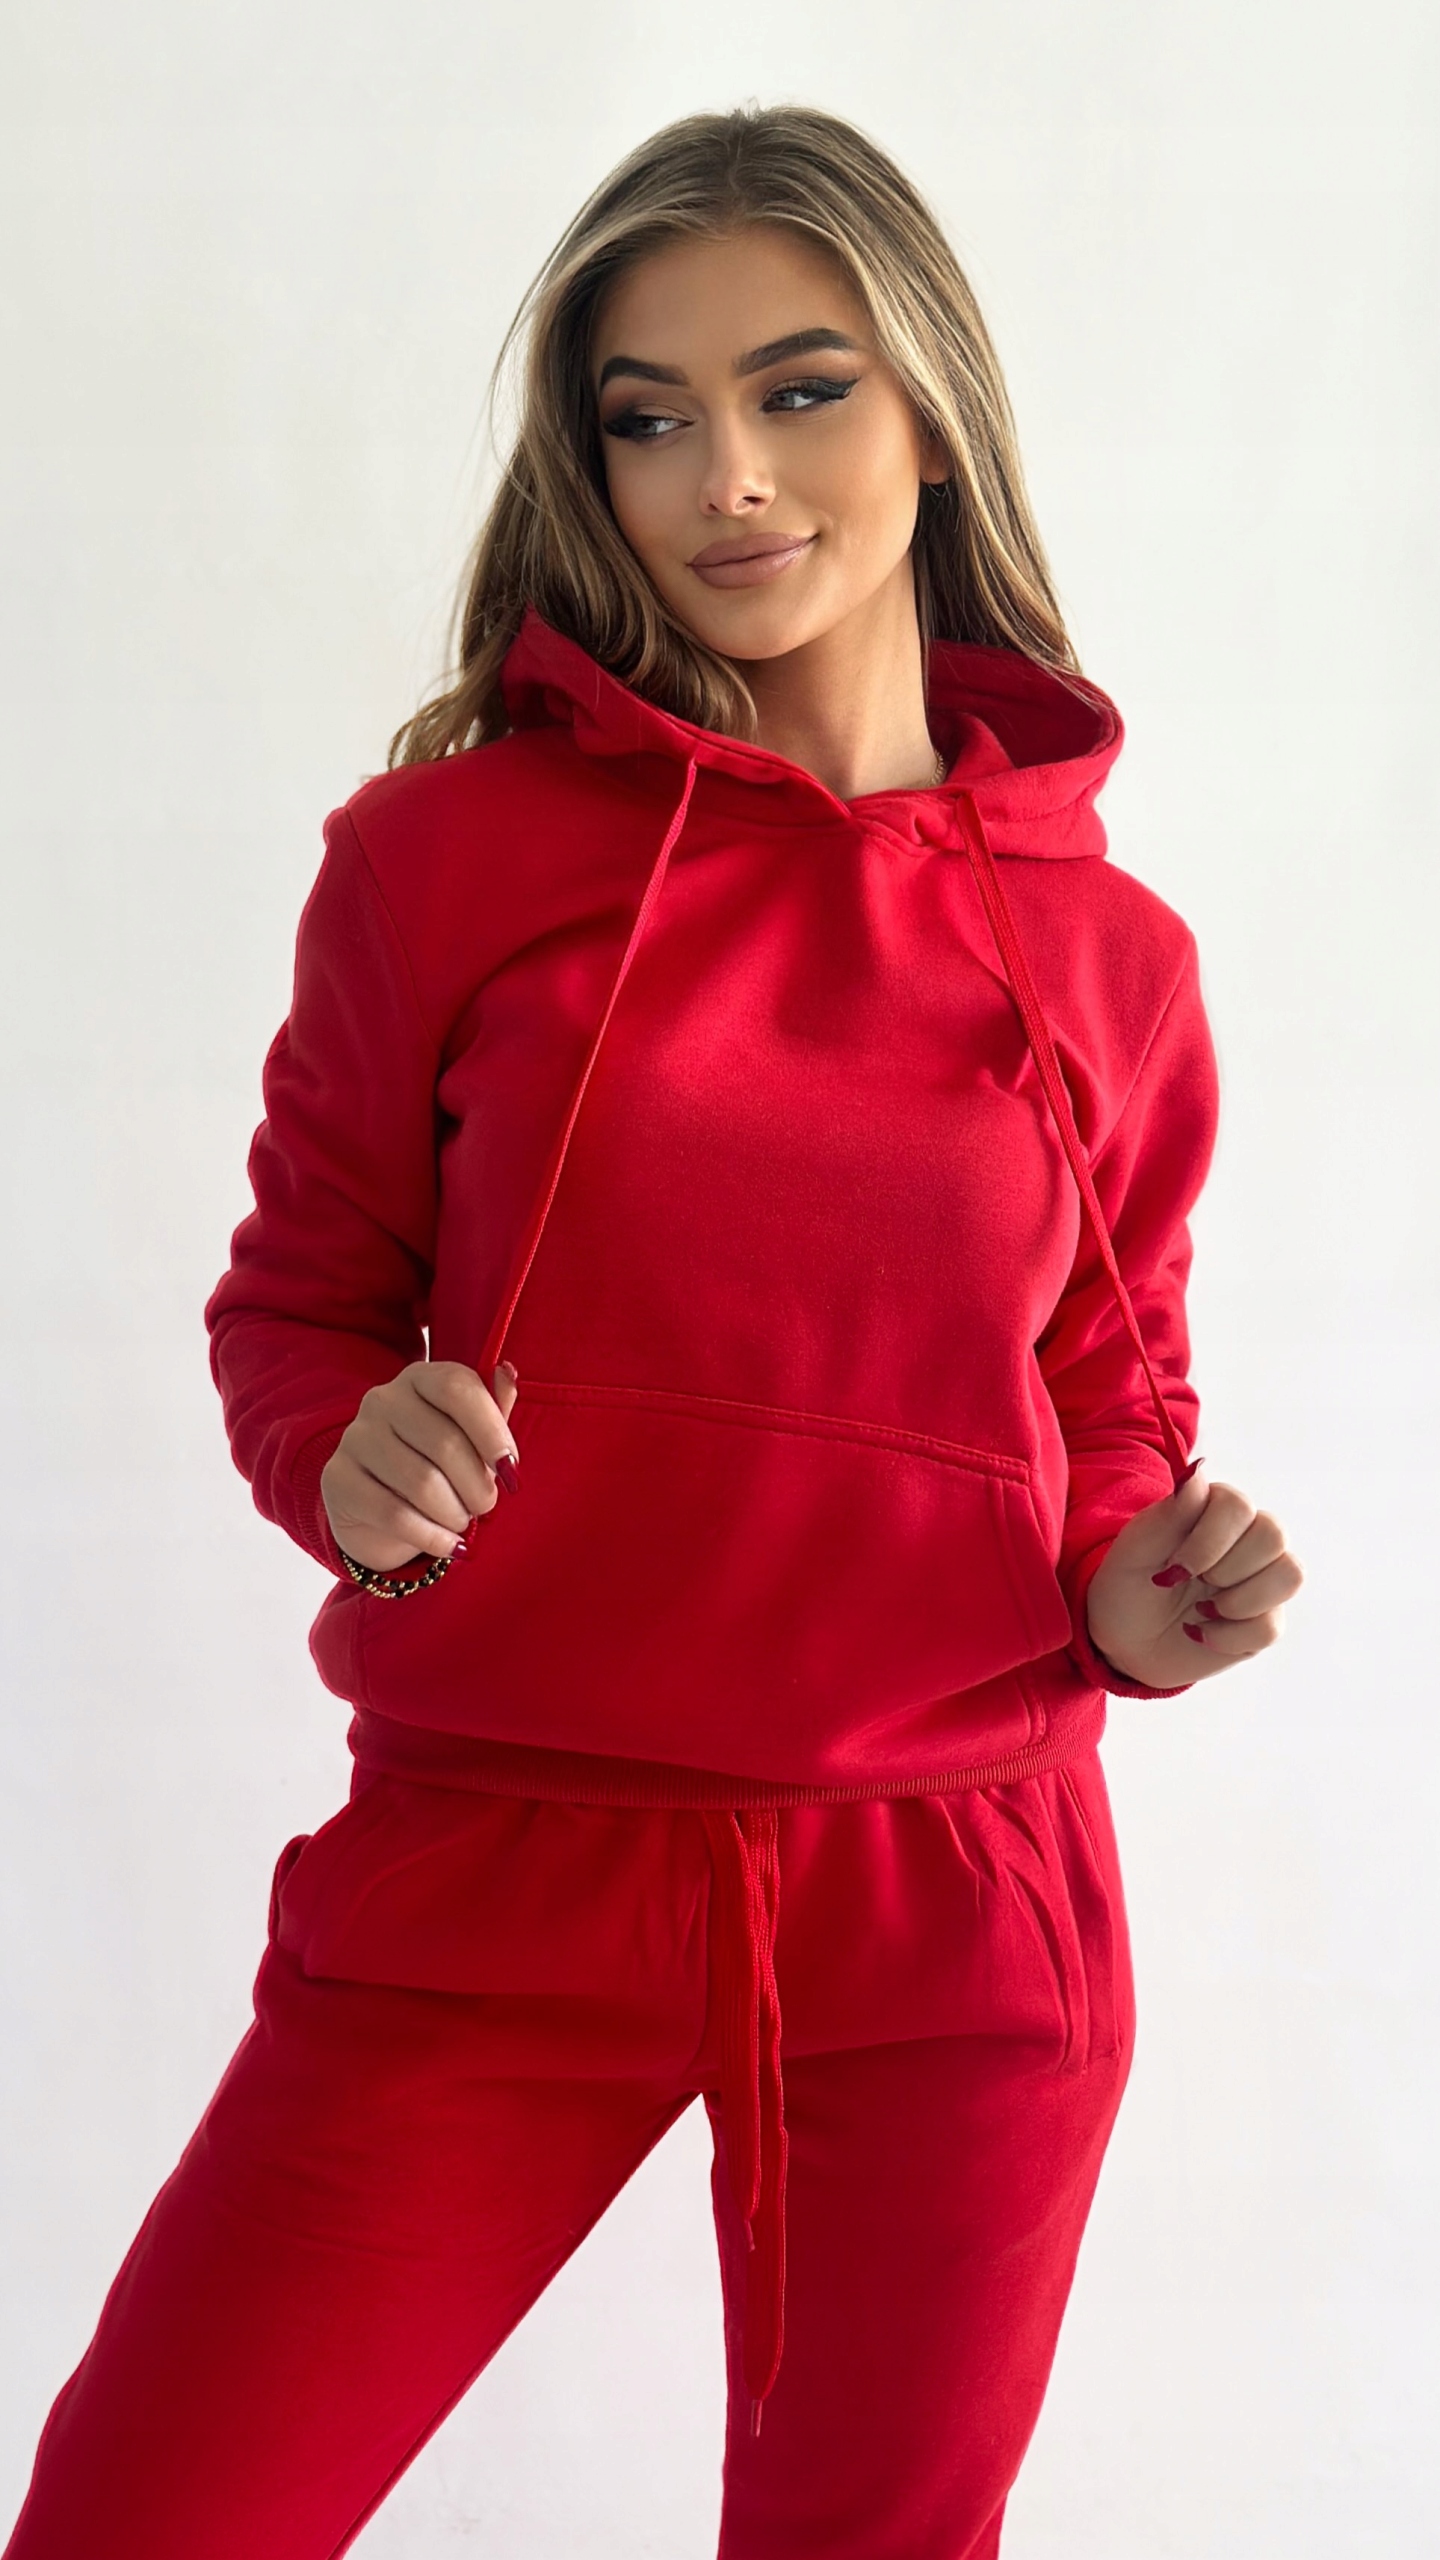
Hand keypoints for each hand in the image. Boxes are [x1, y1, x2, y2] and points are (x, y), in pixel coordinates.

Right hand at [320, 1360, 519, 1570]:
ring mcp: (355, 1437)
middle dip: (478, 1485)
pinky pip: (394, 1514)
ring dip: (455, 1513)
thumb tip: (506, 1373)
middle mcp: (382, 1400)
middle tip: (487, 1505)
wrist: (377, 1511)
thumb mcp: (470, 1437)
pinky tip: (450, 1546)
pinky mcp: (337, 1478)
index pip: (457, 1388)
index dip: (492, 1431)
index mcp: (419, 1378)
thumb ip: (492, 1409)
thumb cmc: (437, 1467)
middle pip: (444, 1442)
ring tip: (462, 1521)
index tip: (511, 1470)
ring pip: (422, 1483)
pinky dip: (432, 1537)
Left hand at [1085, 1470, 1302, 1690]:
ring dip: (1236, 1602)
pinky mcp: (1266, 1618)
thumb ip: (1170, 1511)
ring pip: (1290, 1574)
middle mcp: (1247, 1536)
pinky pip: (1272, 1625)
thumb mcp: (1135, 1549)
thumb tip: (1197, 1468)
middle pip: (1274, 1535)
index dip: (1209, 1541)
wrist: (1126, 1642)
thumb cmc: (1128, 1586)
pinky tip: (1201, 1632)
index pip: (1239, 1506)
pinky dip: (1227, 1636)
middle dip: (1223, 1570)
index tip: (1174, 1568)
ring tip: (1199, 1609)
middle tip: (1187, 1583)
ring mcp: (1262, 1577)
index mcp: (1214, 1509)